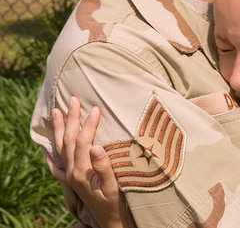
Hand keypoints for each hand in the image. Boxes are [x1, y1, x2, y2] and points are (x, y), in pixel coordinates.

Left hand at [50, 96, 133, 227]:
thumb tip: (96, 147)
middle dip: (72, 119)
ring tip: (57, 111)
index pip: (84, 141)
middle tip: (73, 99)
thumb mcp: (114, 185)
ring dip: (60, 129)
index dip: (89, 124)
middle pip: (70, 141)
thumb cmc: (115, 203)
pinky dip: (50, 156)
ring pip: (60, 149)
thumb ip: (104, 166)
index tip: (95, 108)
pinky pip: (56, 167)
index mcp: (83, 171)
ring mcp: (70, 176)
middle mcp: (72, 172)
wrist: (109, 222)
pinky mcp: (71, 181)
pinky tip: (48, 148)